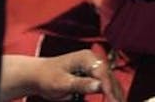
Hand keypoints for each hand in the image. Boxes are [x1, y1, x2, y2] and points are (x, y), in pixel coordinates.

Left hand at [0, 51, 122, 101]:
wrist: (38, 75)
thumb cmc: (47, 77)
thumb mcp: (62, 83)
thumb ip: (81, 84)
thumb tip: (99, 86)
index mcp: (85, 57)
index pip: (102, 73)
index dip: (109, 89)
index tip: (113, 101)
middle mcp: (92, 60)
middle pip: (109, 77)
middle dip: (115, 92)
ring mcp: (93, 66)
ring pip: (110, 81)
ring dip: (116, 93)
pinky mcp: (92, 74)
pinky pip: (105, 84)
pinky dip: (110, 92)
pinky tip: (115, 100)